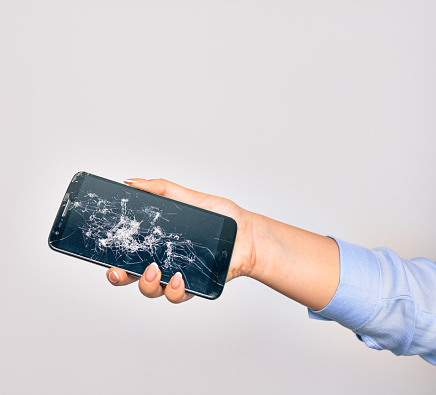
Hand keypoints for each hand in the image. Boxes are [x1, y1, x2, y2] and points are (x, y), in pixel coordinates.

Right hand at [106, 178, 255, 303]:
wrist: (248, 234)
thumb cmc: (222, 217)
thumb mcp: (190, 198)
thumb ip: (162, 189)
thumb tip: (132, 182)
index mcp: (159, 241)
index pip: (129, 251)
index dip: (113, 258)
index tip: (106, 258)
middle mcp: (165, 260)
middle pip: (133, 275)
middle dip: (121, 277)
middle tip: (119, 271)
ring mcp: (178, 274)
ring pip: (152, 289)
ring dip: (147, 284)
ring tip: (155, 270)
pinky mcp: (194, 286)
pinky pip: (178, 295)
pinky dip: (175, 290)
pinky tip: (179, 279)